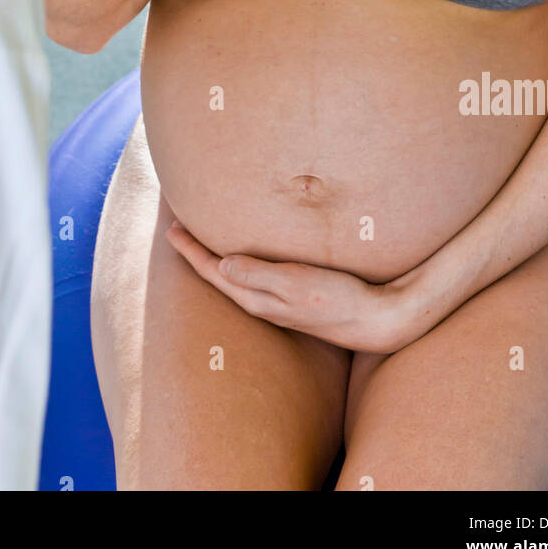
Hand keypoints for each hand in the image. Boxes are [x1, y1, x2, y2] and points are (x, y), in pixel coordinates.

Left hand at [164, 221, 430, 353]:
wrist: (376, 320)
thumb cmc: (338, 298)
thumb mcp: (297, 283)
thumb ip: (260, 274)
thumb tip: (222, 264)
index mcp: (257, 298)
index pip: (212, 271)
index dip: (190, 249)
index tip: (171, 228)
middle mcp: (262, 303)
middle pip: (217, 275)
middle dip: (196, 253)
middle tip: (177, 229)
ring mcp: (277, 303)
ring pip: (234, 278)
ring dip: (215, 258)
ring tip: (202, 241)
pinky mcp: (293, 298)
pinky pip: (253, 279)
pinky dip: (239, 264)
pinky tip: (244, 257)